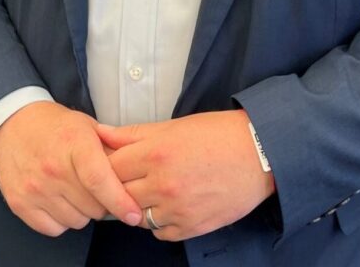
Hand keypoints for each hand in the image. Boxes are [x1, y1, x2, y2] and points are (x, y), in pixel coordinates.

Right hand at [0, 101, 142, 236]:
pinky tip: (60, 200)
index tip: (134, 214)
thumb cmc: (56, 126)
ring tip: (76, 190)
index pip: (99, 180)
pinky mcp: (20, 204)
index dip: (120, 201)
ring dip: (82, 212)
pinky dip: (62, 220)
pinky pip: (54, 229)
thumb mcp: (87, 126)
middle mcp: (52, 167)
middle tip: (98, 188)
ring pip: (76, 220)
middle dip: (103, 202)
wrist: (14, 125)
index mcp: (74, 143)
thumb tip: (135, 173)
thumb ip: (111, 149)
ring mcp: (34, 188)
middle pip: (92, 206)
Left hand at [97, 109, 274, 240]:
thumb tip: (101, 133)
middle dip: (120, 187)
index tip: (113, 164)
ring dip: (139, 206)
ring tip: (152, 191)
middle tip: (130, 179)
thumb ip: (133, 133)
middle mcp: (163, 183)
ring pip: (137, 217)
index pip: (111, 167)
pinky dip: (160, 222)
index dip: (109, 165)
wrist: (258, 154)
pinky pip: (160, 232)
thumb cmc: (217, 134)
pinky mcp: (191, 228)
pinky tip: (169, 205)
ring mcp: (177, 209)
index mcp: (156, 153)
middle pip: (120, 194)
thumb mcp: (174, 126)